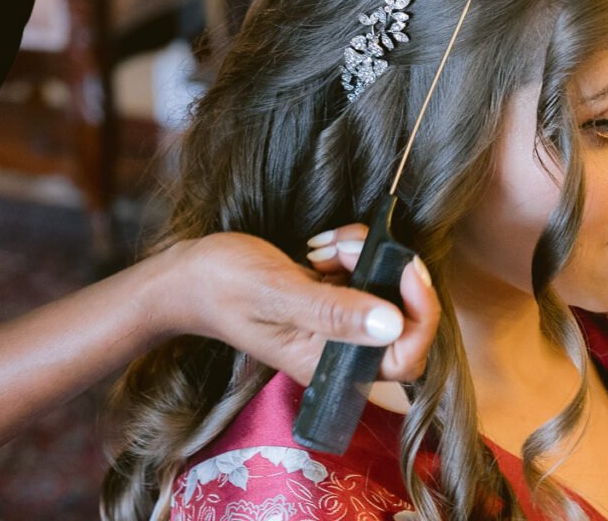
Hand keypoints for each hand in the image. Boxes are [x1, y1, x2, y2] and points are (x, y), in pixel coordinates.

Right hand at [153, 228, 438, 384]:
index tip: (407, 269)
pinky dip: (353, 250)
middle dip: (390, 275)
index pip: (404, 357)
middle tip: (353, 248)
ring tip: (329, 245)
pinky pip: (365, 274)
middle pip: (403, 321)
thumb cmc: (221, 285)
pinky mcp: (331, 298)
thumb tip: (391, 322)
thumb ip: (333, 311)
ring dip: (367, 256)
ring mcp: (335, 323)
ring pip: (384, 290)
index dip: (420, 315)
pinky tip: (322, 245)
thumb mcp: (277, 293)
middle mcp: (337, 348)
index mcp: (326, 362)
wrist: (187, 274)